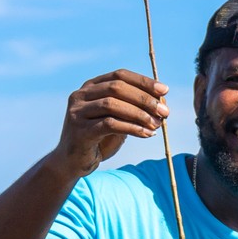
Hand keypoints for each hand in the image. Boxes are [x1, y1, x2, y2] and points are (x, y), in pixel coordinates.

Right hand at [55, 68, 169, 179]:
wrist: (73, 162)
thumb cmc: (99, 139)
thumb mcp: (118, 120)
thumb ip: (133, 109)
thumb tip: (162, 103)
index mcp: (91, 87)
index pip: (119, 76)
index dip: (143, 81)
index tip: (164, 90)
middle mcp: (80, 95)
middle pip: (117, 88)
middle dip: (144, 98)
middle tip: (165, 111)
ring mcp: (77, 112)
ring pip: (112, 105)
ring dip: (139, 114)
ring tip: (157, 124)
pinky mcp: (80, 130)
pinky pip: (110, 124)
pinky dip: (132, 128)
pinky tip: (147, 134)